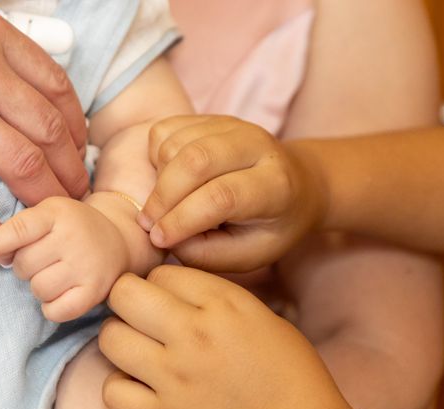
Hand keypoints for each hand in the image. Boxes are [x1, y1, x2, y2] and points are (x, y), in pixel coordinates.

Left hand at [0, 197, 128, 321]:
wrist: (119, 239)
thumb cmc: (72, 227)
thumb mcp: (48, 214)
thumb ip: (18, 229)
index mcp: (57, 213)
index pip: (19, 230)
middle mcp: (73, 237)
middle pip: (23, 265)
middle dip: (26, 266)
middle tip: (43, 260)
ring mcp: (86, 265)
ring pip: (38, 289)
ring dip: (40, 287)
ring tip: (55, 274)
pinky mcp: (95, 291)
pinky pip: (56, 311)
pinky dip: (52, 307)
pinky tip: (61, 293)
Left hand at [99, 265, 353, 408]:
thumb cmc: (292, 376)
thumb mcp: (262, 317)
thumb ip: (216, 297)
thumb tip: (173, 289)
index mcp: (224, 304)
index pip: (161, 272)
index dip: (160, 283)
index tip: (167, 299)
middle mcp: (193, 334)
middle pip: (124, 294)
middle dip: (127, 299)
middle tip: (139, 316)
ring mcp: (175, 378)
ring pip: (110, 338)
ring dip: (120, 340)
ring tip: (137, 350)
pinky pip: (112, 391)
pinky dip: (121, 388)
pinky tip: (140, 387)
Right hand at [138, 115, 325, 270]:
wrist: (296, 184)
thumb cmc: (269, 227)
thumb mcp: (249, 255)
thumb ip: (206, 253)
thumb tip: (164, 236)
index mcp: (276, 185)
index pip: (222, 196)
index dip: (183, 219)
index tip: (159, 239)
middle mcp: (256, 145)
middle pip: (196, 161)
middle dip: (162, 197)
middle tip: (148, 224)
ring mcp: (231, 125)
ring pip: (175, 145)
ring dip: (158, 181)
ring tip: (165, 206)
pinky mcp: (208, 117)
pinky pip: (164, 131)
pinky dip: (155, 159)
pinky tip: (169, 179)